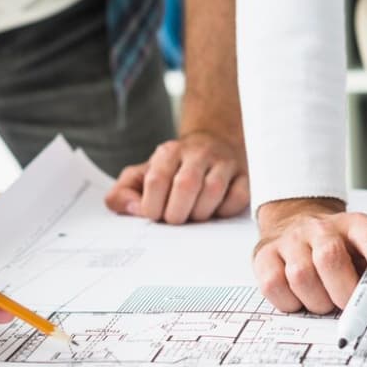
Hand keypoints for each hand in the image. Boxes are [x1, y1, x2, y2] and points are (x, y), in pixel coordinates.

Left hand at [105, 131, 248, 223]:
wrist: (212, 146)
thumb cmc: (173, 171)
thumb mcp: (142, 176)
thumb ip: (122, 194)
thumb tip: (132, 209)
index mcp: (168, 152)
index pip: (156, 180)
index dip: (152, 207)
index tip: (153, 216)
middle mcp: (197, 152)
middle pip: (185, 185)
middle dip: (177, 213)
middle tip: (174, 220)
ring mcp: (223, 162)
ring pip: (213, 191)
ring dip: (200, 214)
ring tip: (194, 216)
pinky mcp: (244, 175)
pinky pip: (238, 197)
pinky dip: (225, 211)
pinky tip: (215, 211)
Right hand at [254, 198, 366, 313]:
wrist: (298, 225)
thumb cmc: (347, 248)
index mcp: (356, 225)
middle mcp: (322, 228)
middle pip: (332, 261)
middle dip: (346, 295)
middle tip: (350, 306)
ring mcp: (291, 241)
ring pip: (302, 277)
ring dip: (318, 302)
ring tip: (327, 302)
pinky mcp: (264, 256)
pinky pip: (274, 286)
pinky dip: (290, 303)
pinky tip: (301, 298)